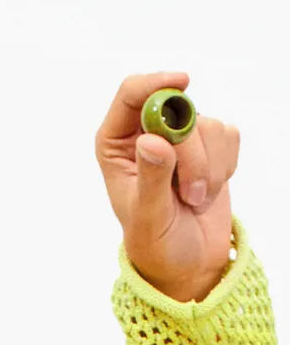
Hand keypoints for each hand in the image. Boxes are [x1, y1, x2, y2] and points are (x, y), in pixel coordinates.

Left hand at [95, 70, 239, 300]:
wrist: (185, 260)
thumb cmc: (155, 242)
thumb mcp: (148, 215)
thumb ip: (150, 178)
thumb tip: (151, 141)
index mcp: (115, 145)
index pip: (131, 95)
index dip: (156, 84)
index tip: (183, 84)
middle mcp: (144, 134)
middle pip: (179, 109)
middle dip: (192, 152)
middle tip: (188, 194)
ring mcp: (179, 138)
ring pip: (208, 125)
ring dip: (208, 168)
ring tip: (193, 199)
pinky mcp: (210, 145)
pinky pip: (229, 135)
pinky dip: (225, 166)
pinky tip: (207, 190)